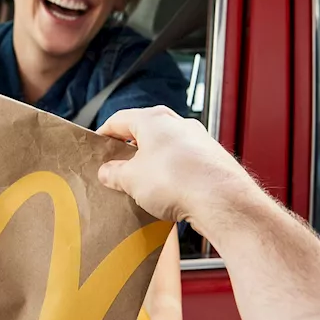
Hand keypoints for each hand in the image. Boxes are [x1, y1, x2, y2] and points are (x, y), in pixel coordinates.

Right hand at [95, 106, 258, 227]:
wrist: (221, 200)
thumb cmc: (176, 181)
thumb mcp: (131, 180)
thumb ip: (114, 173)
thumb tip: (107, 172)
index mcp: (153, 120)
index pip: (119, 120)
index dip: (105, 133)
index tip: (98, 146)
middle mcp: (178, 123)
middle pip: (146, 132)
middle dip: (131, 150)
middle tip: (119, 168)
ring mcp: (199, 139)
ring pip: (167, 147)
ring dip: (154, 162)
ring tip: (144, 185)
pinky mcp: (213, 158)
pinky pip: (185, 161)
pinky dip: (174, 172)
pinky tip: (169, 192)